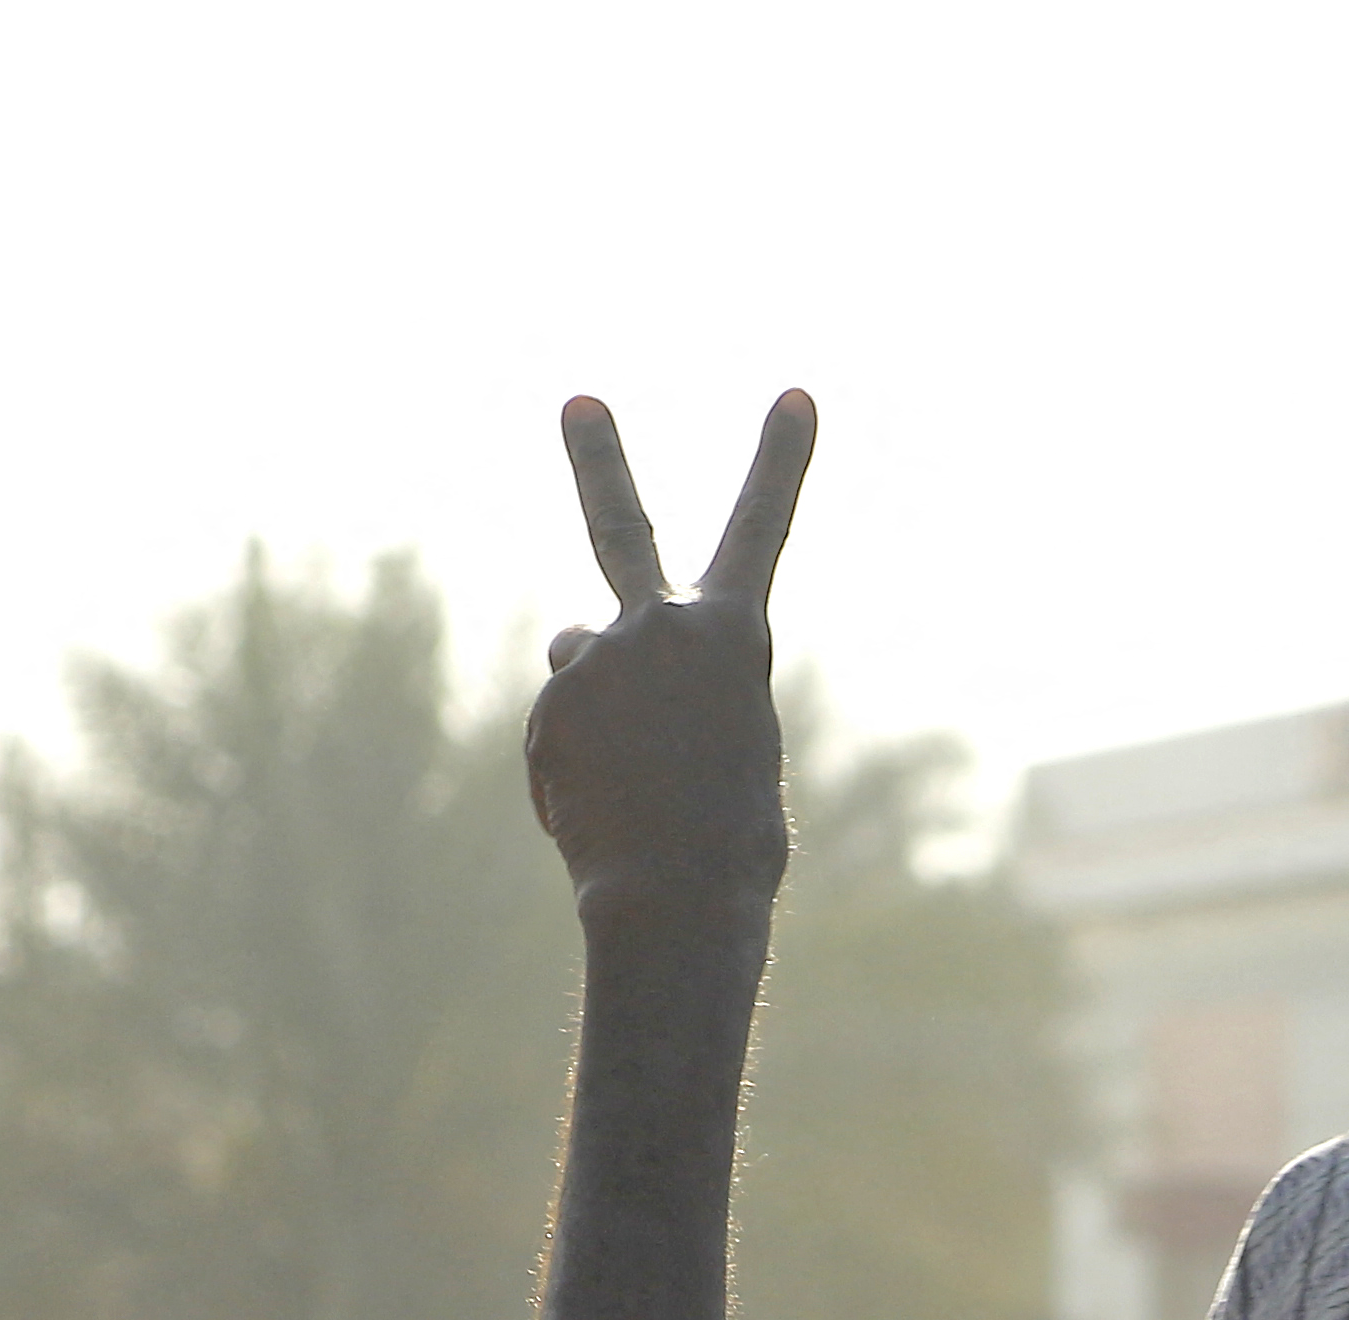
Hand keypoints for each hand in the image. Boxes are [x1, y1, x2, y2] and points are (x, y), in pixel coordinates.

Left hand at [525, 392, 815, 937]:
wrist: (675, 898)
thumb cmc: (730, 843)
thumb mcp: (731, 748)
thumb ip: (672, 684)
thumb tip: (580, 654)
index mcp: (733, 634)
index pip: (761, 527)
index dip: (780, 459)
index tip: (797, 392)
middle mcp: (659, 624)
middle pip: (620, 523)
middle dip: (599, 456)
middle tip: (579, 400)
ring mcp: (596, 659)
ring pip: (585, 669)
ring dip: (599, 718)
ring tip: (635, 789)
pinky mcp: (551, 706)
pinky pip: (560, 732)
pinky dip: (575, 770)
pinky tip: (602, 812)